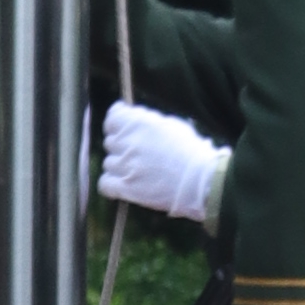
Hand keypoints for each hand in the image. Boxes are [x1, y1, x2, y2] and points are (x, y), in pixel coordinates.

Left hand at [98, 98, 227, 232]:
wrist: (199, 180)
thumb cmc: (190, 151)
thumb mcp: (170, 125)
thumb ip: (147, 121)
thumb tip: (133, 118)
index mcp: (139, 123)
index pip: (113, 117)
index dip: (117, 122)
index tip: (122, 127)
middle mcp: (128, 142)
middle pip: (110, 141)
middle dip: (121, 145)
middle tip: (137, 153)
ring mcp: (125, 165)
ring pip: (109, 162)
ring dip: (119, 165)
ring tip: (137, 170)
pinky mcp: (125, 187)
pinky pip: (105, 183)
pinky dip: (111, 184)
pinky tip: (122, 184)